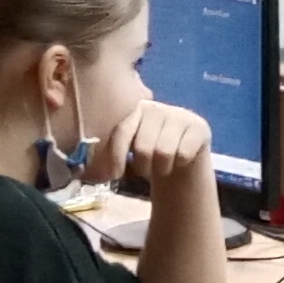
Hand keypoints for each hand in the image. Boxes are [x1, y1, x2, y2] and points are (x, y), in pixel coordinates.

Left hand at [85, 99, 213, 188]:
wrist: (184, 153)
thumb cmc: (150, 151)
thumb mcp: (129, 146)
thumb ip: (110, 149)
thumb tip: (85, 170)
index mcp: (132, 108)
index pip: (121, 132)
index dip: (116, 156)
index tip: (115, 175)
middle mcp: (155, 107)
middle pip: (143, 148)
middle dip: (143, 167)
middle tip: (144, 170)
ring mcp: (179, 114)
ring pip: (164, 153)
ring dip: (161, 169)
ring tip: (161, 167)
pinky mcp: (198, 126)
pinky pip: (183, 154)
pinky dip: (180, 164)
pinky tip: (180, 160)